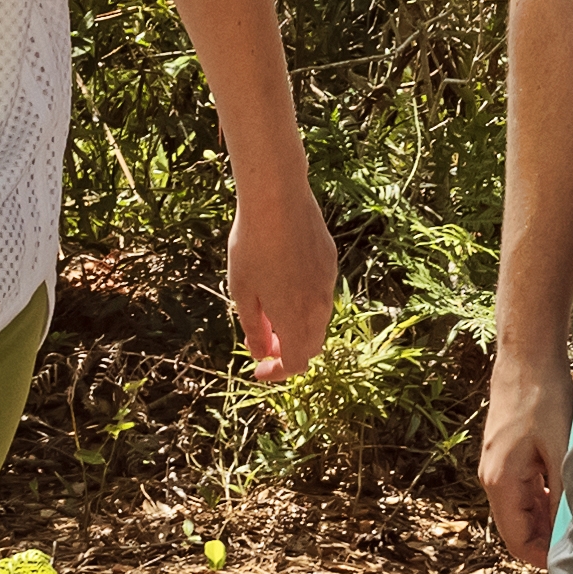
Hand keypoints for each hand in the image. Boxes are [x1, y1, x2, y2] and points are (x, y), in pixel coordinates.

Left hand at [226, 186, 339, 386]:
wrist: (278, 200)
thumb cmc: (252, 246)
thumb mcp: (243, 292)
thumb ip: (254, 328)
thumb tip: (261, 354)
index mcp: (296, 319)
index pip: (296, 363)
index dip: (277, 373)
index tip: (259, 370)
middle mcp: (318, 306)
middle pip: (310, 345)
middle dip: (287, 351)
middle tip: (263, 341)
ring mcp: (327, 282)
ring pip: (317, 319)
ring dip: (296, 326)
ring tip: (269, 311)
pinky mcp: (329, 262)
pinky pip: (320, 294)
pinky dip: (304, 302)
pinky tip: (282, 281)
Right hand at [476, 341, 569, 566]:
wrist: (526, 356)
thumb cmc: (542, 398)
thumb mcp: (561, 450)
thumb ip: (563, 493)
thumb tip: (570, 531)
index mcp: (500, 482)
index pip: (516, 540)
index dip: (542, 557)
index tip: (572, 560)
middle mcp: (492, 478)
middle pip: (518, 526)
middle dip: (547, 539)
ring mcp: (498, 465)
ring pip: (522, 508)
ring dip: (547, 517)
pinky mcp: (508, 454)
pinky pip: (524, 488)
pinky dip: (544, 497)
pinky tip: (569, 491)